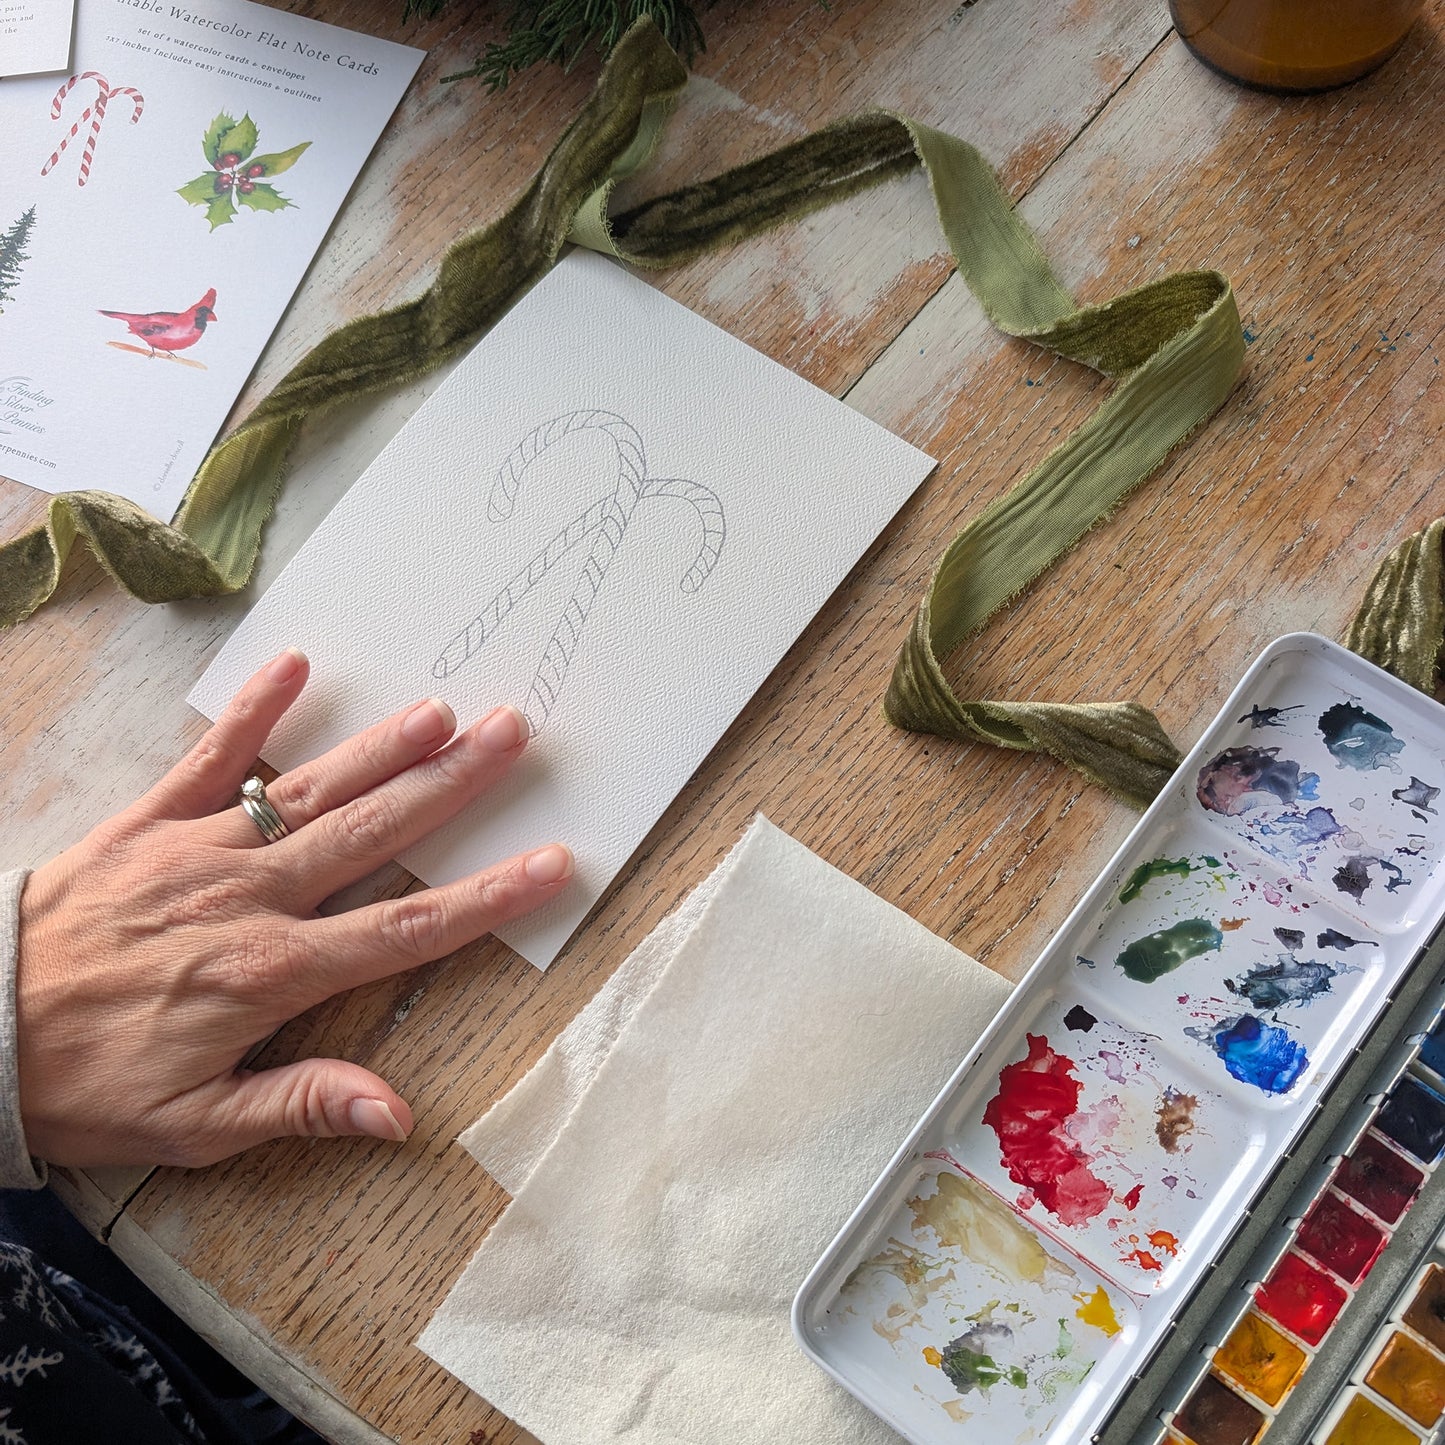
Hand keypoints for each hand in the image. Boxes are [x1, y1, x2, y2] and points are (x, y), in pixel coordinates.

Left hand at [15, 648, 572, 1168]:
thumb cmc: (86, 1084)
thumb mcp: (193, 1126)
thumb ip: (300, 1105)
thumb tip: (400, 1114)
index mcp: (272, 973)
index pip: (405, 928)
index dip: (487, 897)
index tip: (550, 865)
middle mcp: (249, 898)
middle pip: (374, 833)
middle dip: (452, 784)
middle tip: (513, 734)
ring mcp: (197, 850)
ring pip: (309, 790)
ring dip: (380, 747)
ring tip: (442, 709)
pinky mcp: (145, 822)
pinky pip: (206, 758)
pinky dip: (250, 711)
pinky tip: (296, 664)